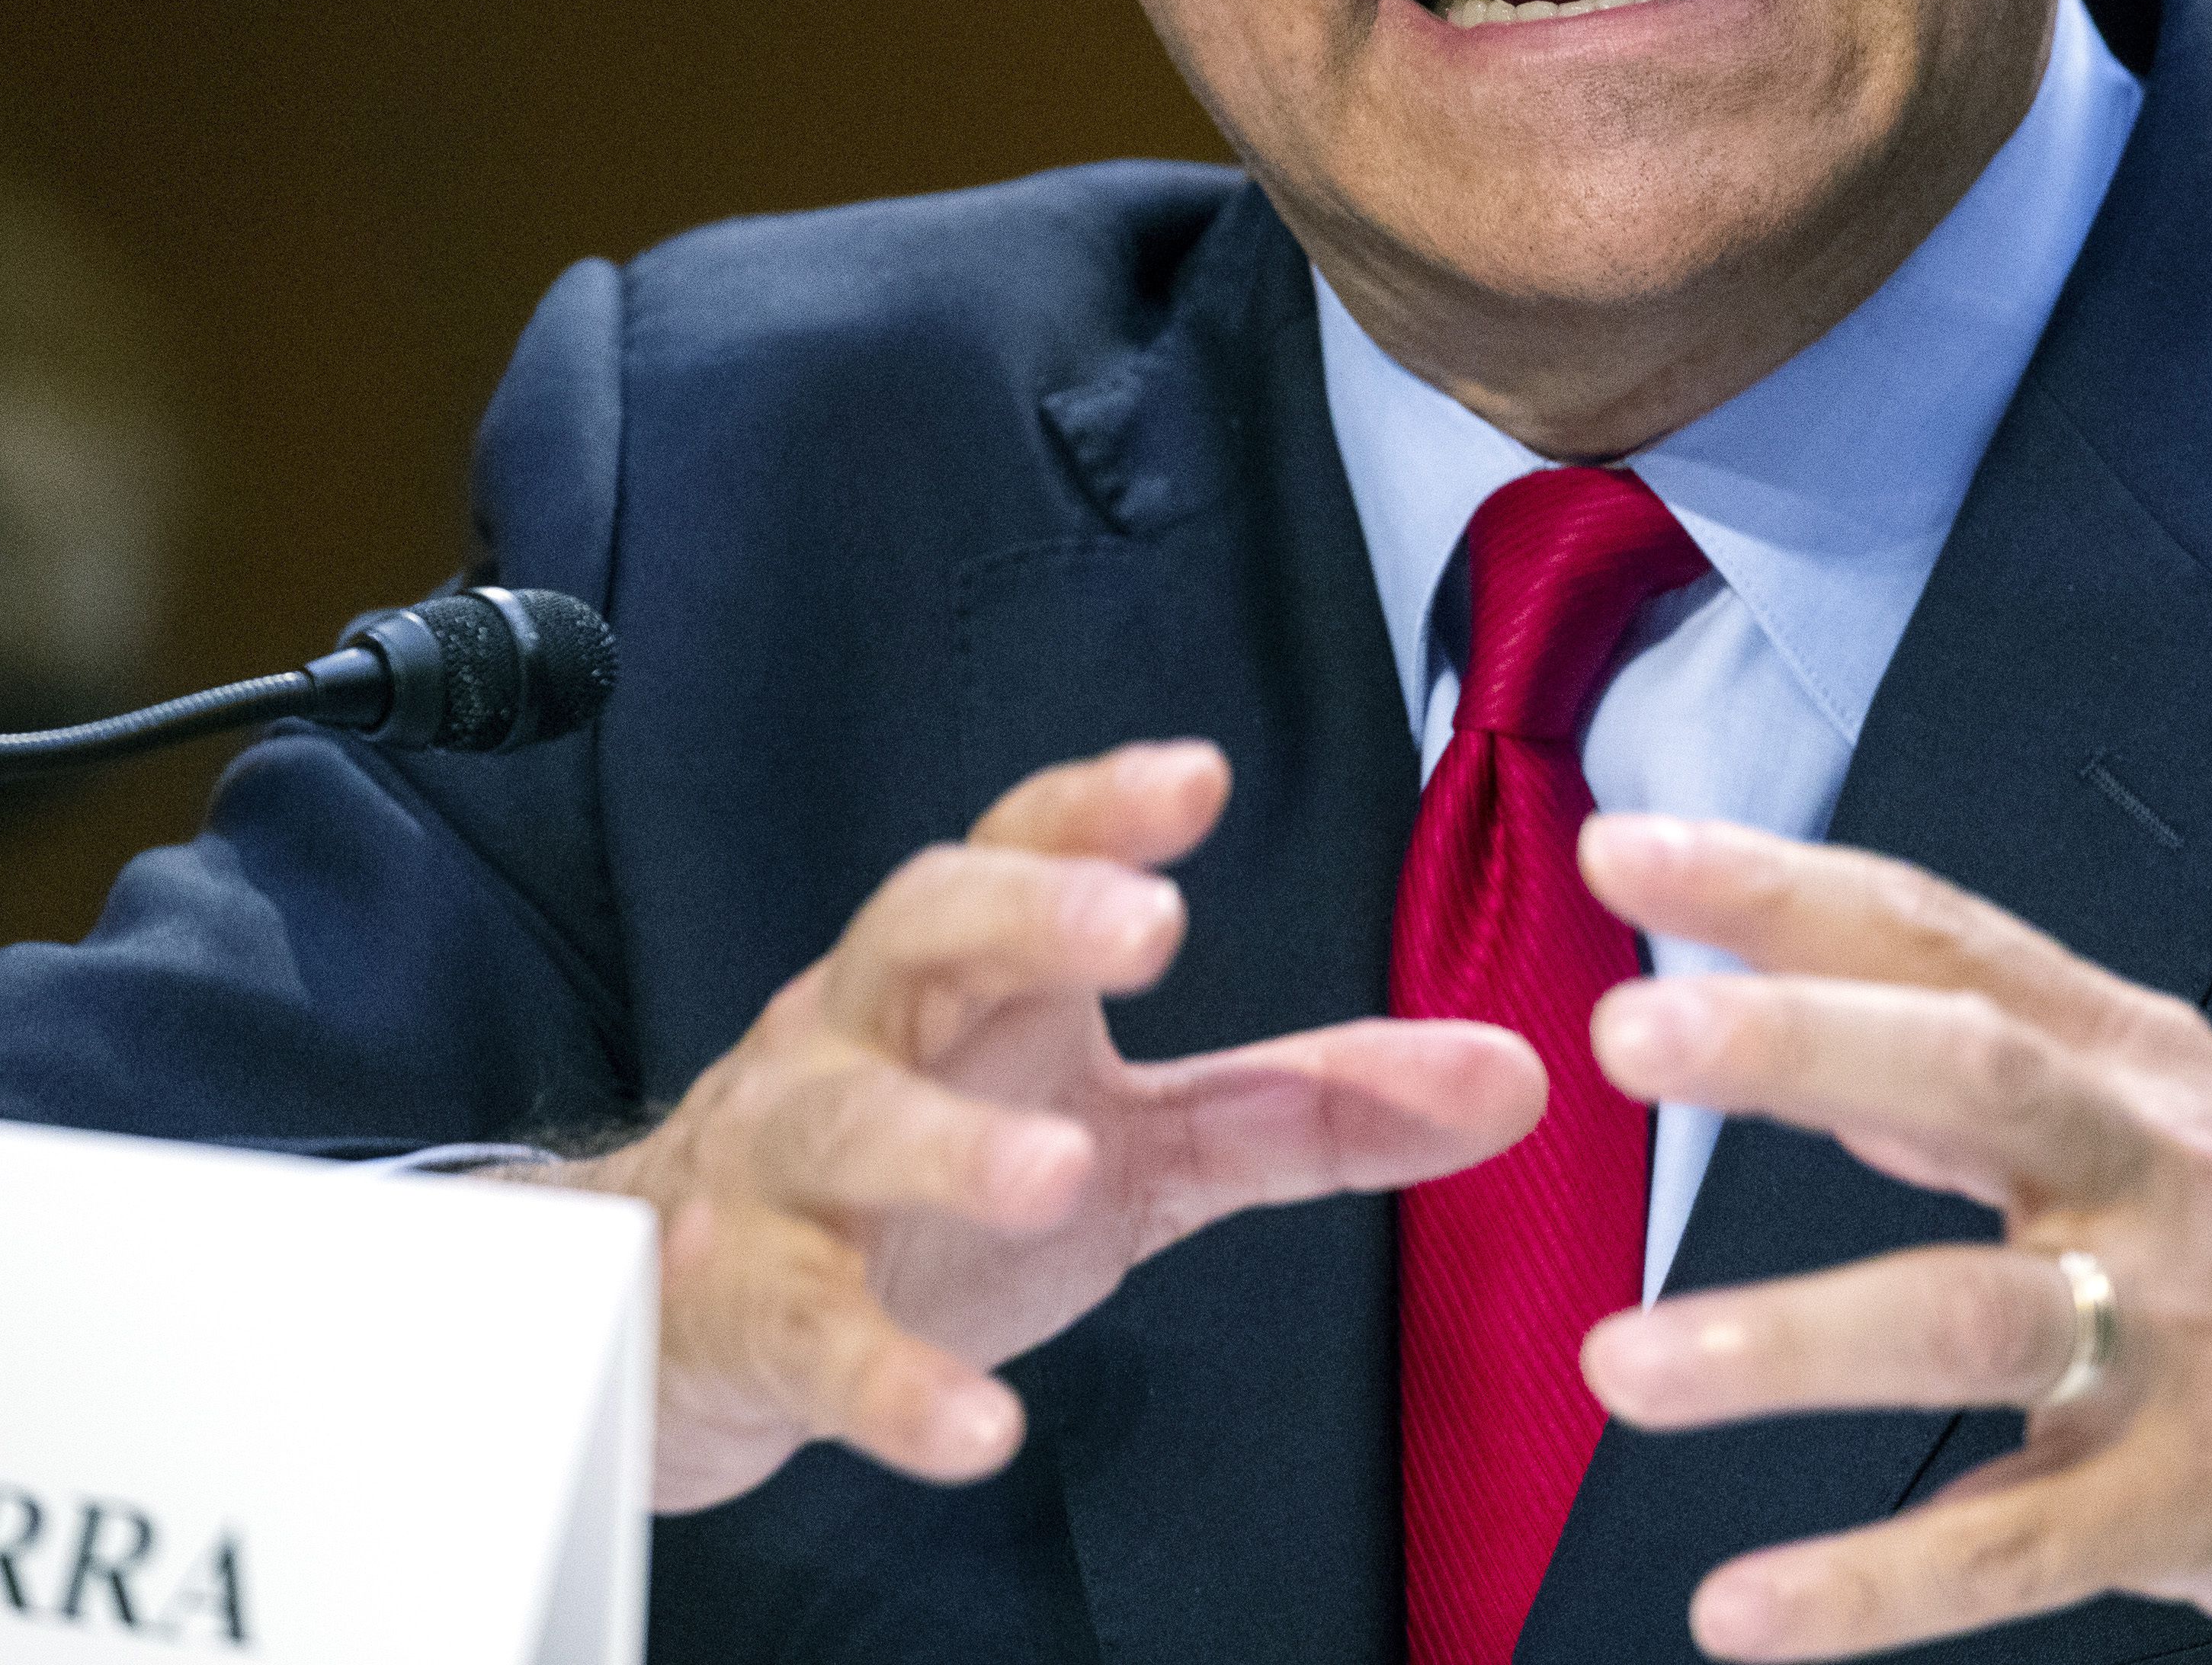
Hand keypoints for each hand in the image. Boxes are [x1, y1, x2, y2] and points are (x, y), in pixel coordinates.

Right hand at [540, 741, 1543, 1510]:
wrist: (698, 1303)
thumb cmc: (936, 1180)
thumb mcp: (1140, 1138)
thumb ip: (1313, 1106)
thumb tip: (1513, 1077)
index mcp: (972, 978)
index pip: (1024, 850)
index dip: (1100, 812)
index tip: (1197, 777)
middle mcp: (871, 1035)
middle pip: (923, 930)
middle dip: (1028, 913)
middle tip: (1145, 923)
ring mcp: (796, 1169)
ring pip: (853, 1125)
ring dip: (952, 1145)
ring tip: (1057, 1170)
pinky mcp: (755, 1310)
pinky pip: (818, 1336)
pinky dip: (891, 1385)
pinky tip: (978, 1432)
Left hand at [1573, 815, 2211, 1660]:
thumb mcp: (2152, 1114)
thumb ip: (1968, 1068)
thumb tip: (1779, 1012)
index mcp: (2125, 1064)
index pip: (1941, 940)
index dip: (1784, 886)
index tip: (1627, 849)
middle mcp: (2154, 1174)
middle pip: (1975, 1075)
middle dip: (1799, 1044)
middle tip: (1630, 1035)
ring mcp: (2179, 1339)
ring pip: (1979, 1317)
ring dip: (1792, 1339)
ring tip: (1624, 1365)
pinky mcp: (2186, 1501)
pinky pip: (2013, 1547)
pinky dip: (1869, 1585)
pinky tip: (1739, 1610)